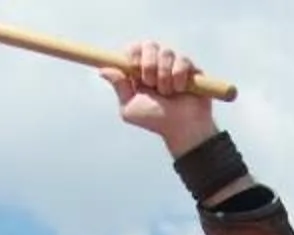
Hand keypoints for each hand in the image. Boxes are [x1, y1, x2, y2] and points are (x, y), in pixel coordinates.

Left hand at [102, 41, 219, 152]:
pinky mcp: (191, 68)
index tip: (134, 69)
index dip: (133, 54)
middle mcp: (157, 64)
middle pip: (150, 45)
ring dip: (164, 76)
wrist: (182, 129)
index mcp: (140, 70)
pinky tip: (180, 90)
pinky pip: (182, 61)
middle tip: (151, 84)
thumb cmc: (156, 121)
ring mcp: (174, 65)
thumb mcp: (130, 107)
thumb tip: (102, 70)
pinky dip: (179, 77)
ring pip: (166, 53)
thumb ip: (118, 86)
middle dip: (149, 64)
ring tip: (167, 93)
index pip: (134, 48)